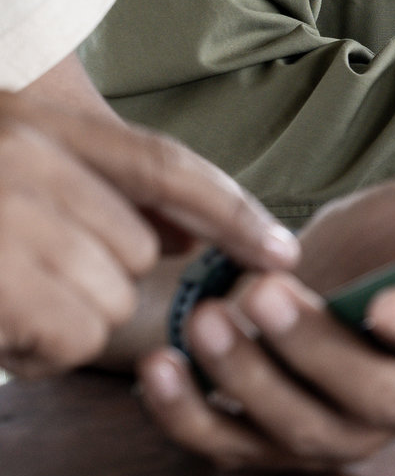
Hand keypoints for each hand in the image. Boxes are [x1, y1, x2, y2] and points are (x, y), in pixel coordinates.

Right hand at [0, 89, 296, 378]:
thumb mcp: (16, 179)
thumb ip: (103, 192)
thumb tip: (190, 238)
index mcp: (33, 123)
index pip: (162, 164)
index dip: (232, 211)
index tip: (285, 253)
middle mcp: (21, 155)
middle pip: (139, 248)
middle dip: (99, 281)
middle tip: (23, 281)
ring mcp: (4, 216)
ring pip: (111, 299)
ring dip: (66, 321)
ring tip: (5, 302)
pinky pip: (73, 338)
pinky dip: (41, 353)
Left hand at [134, 157, 394, 470]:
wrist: (290, 274)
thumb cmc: (376, 246)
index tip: (384, 302)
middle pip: (376, 402)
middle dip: (316, 352)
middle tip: (265, 293)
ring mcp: (340, 437)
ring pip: (304, 430)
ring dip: (250, 378)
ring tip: (208, 316)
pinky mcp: (271, 452)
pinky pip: (233, 451)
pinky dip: (191, 418)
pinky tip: (164, 369)